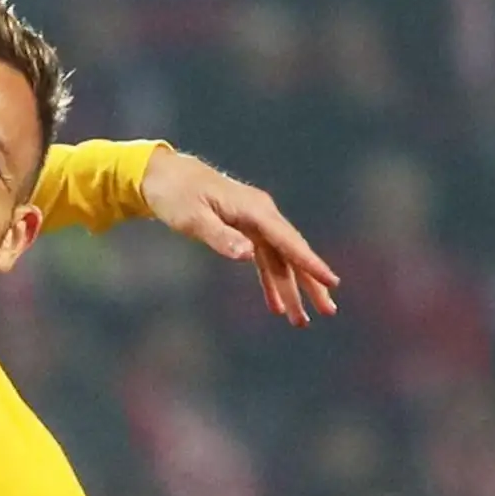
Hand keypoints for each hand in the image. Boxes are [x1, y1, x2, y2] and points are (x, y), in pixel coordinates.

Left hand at [141, 149, 338, 326]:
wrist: (163, 174)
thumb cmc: (175, 195)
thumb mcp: (192, 218)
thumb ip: (221, 237)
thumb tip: (248, 255)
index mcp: (254, 210)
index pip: (288, 241)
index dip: (310, 264)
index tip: (331, 282)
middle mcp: (262, 215)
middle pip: (291, 253)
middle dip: (310, 284)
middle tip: (327, 312)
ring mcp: (255, 222)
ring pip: (280, 260)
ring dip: (290, 290)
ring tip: (300, 320)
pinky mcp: (245, 229)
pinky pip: (264, 259)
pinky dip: (269, 282)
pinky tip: (275, 306)